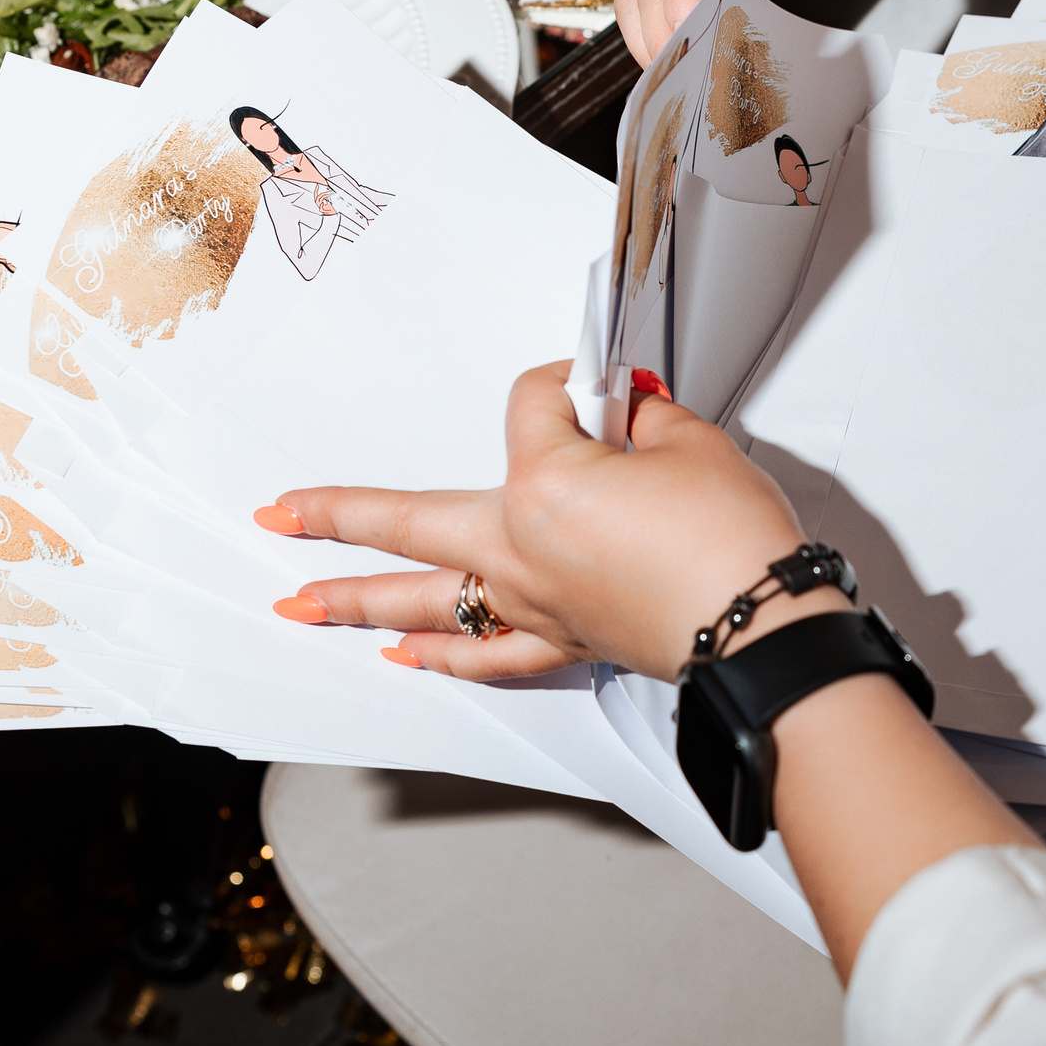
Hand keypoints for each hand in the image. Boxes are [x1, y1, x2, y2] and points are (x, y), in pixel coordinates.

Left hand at [266, 363, 844, 678]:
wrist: (766, 630)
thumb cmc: (733, 543)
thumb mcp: (691, 442)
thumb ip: (639, 417)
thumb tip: (619, 412)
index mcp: (545, 486)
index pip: (533, 406)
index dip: (575, 387)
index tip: (616, 392)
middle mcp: (520, 550)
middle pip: (407, 520)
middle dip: (335, 515)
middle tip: (279, 515)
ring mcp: (534, 604)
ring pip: (425, 600)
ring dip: (356, 598)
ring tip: (301, 602)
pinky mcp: (564, 642)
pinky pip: (486, 654)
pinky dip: (441, 658)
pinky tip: (405, 658)